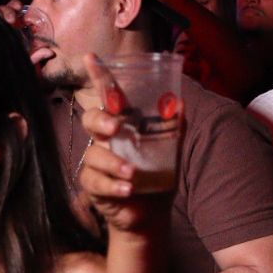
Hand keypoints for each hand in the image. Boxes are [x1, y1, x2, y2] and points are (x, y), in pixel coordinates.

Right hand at [77, 56, 178, 238]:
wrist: (151, 214)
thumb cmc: (157, 176)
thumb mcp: (171, 151)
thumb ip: (174, 128)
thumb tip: (180, 104)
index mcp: (123, 124)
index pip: (109, 95)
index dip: (100, 76)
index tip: (92, 57)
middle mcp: (106, 139)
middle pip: (91, 118)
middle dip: (101, 121)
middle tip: (116, 128)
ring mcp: (97, 162)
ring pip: (94, 153)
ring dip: (114, 163)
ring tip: (133, 174)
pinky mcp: (93, 185)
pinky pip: (95, 181)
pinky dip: (112, 186)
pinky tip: (128, 191)